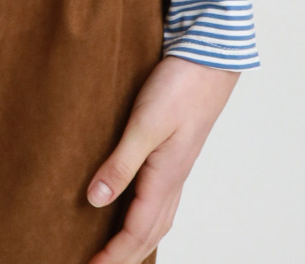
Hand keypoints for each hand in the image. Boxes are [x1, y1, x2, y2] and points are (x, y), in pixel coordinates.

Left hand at [84, 55, 239, 262]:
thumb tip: (95, 201)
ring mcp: (177, 169)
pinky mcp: (176, 154)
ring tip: (116, 253)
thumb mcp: (144, 125)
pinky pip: (161, 202)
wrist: (209, 60)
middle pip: (148, 234)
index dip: (112, 255)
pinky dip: (147, 219)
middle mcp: (173, 181)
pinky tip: (136, 211)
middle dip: (125, 257)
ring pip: (157, 221)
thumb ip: (121, 163)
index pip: (135, 231)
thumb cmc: (179, 87)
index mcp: (165, 179)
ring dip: (137, 242)